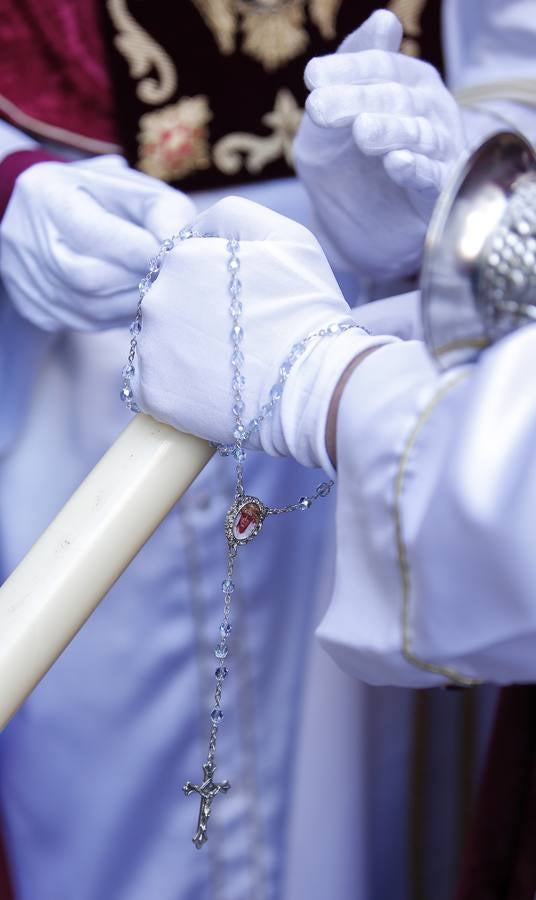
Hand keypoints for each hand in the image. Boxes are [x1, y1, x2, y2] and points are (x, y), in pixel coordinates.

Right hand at [0, 155, 194, 331]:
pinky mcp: (41, 310)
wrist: (45, 218)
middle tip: (168, 275)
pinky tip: (132, 298)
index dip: (140, 251)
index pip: (95, 234)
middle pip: (90, 277)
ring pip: (92, 308)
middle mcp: (27, 242)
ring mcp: (30, 282)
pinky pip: (89, 323)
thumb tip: (183, 246)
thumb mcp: (130, 188)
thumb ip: (161, 210)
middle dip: (138, 278)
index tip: (171, 255)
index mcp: (47, 197)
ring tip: (154, 286)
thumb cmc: (100, 199)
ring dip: (133, 300)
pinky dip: (119, 314)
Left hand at [132, 197, 393, 471]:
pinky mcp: (152, 395)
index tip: (244, 307)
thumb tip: (193, 228)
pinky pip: (154, 388)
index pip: (180, 268)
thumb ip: (232, 216)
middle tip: (238, 340)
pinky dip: (177, 391)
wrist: (317, 385)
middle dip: (193, 320)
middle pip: (166, 307)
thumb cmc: (308, 309)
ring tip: (228, 369)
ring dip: (183, 355)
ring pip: (158, 348)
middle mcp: (155, 300)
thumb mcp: (284, 235)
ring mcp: (149, 350)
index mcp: (179, 259)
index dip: (213, 288)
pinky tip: (211, 393)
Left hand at [293, 10, 465, 279]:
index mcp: (404, 83)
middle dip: (357, 99)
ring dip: (390, 129)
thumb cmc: (345, 168)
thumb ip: (346, 78)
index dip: (347, 69)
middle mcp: (428, 110)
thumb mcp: (329, 124)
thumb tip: (383, 19)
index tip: (312, 78)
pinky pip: (433, 176)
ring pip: (418, 133)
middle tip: (319, 107)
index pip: (380, 66)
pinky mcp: (441, 193)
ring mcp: (438, 151)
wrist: (354, 230)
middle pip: (396, 97)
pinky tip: (396, 162)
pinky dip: (416, 168)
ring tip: (361, 132)